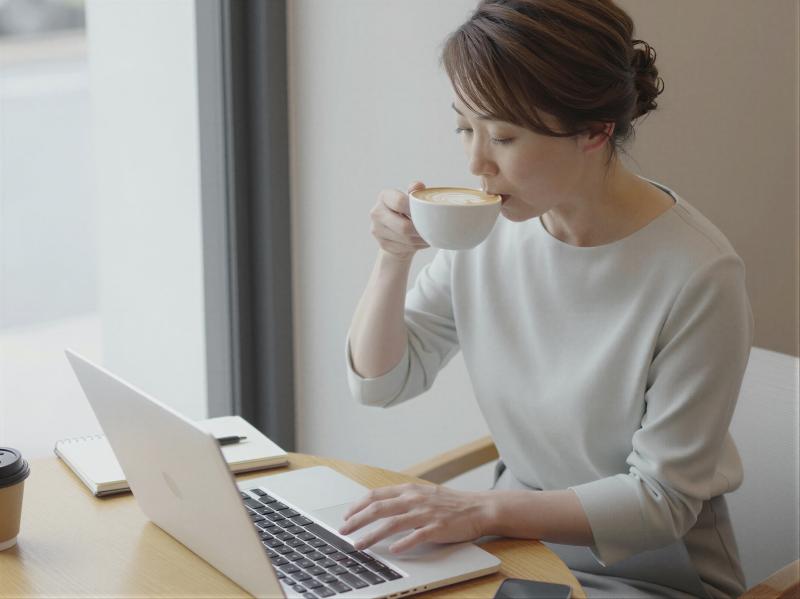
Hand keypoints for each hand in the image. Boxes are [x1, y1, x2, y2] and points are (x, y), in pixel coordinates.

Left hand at [338, 482, 493, 553]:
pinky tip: (393, 551)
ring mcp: (425, 513)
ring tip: (358, 545)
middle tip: (343, 531)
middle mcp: (414, 499)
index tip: (346, 515)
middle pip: (378, 509)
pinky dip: (402, 544)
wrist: (479, 508)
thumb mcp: (424, 493)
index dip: (358, 506)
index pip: (376, 495)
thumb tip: (381, 506)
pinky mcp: (437, 528)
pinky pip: (415, 536)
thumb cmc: (451, 503)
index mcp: (409, 490)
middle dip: (356, 520)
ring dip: (371, 535)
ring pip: (391, 524)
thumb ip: (404, 498)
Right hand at [369, 181, 429, 260]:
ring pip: (405, 239)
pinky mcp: (382, 244)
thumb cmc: (406, 210)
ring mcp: (377, 230)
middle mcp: (376, 212)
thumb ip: (415, 191)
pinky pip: (404, 248)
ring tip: (430, 235)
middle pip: (403, 226)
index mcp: (384, 196)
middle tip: (432, 230)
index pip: (399, 202)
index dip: (414, 209)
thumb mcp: (410, 198)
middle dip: (420, 230)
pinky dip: (417, 246)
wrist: (395, 229)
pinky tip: (423, 242)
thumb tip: (419, 185)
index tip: (426, 212)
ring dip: (421, 240)